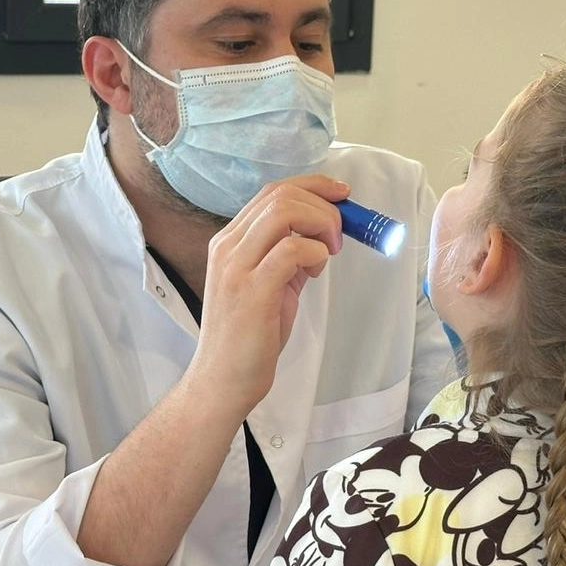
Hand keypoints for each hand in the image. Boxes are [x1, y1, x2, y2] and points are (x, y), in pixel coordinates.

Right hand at [189, 175, 347, 419]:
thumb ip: (289, 260)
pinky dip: (315, 253)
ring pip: (284, 212)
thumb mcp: (270, 287)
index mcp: (229, 241)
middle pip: (280, 195)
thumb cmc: (248, 339)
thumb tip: (320, 240)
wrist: (223, 380)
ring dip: (320, 223)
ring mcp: (236, 266)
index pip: (271, 192)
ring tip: (330, 250)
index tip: (342, 195)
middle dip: (323, 205)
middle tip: (340, 235)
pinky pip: (292, 249)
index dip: (313, 186)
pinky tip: (315, 272)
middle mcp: (227, 246)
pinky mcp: (251, 289)